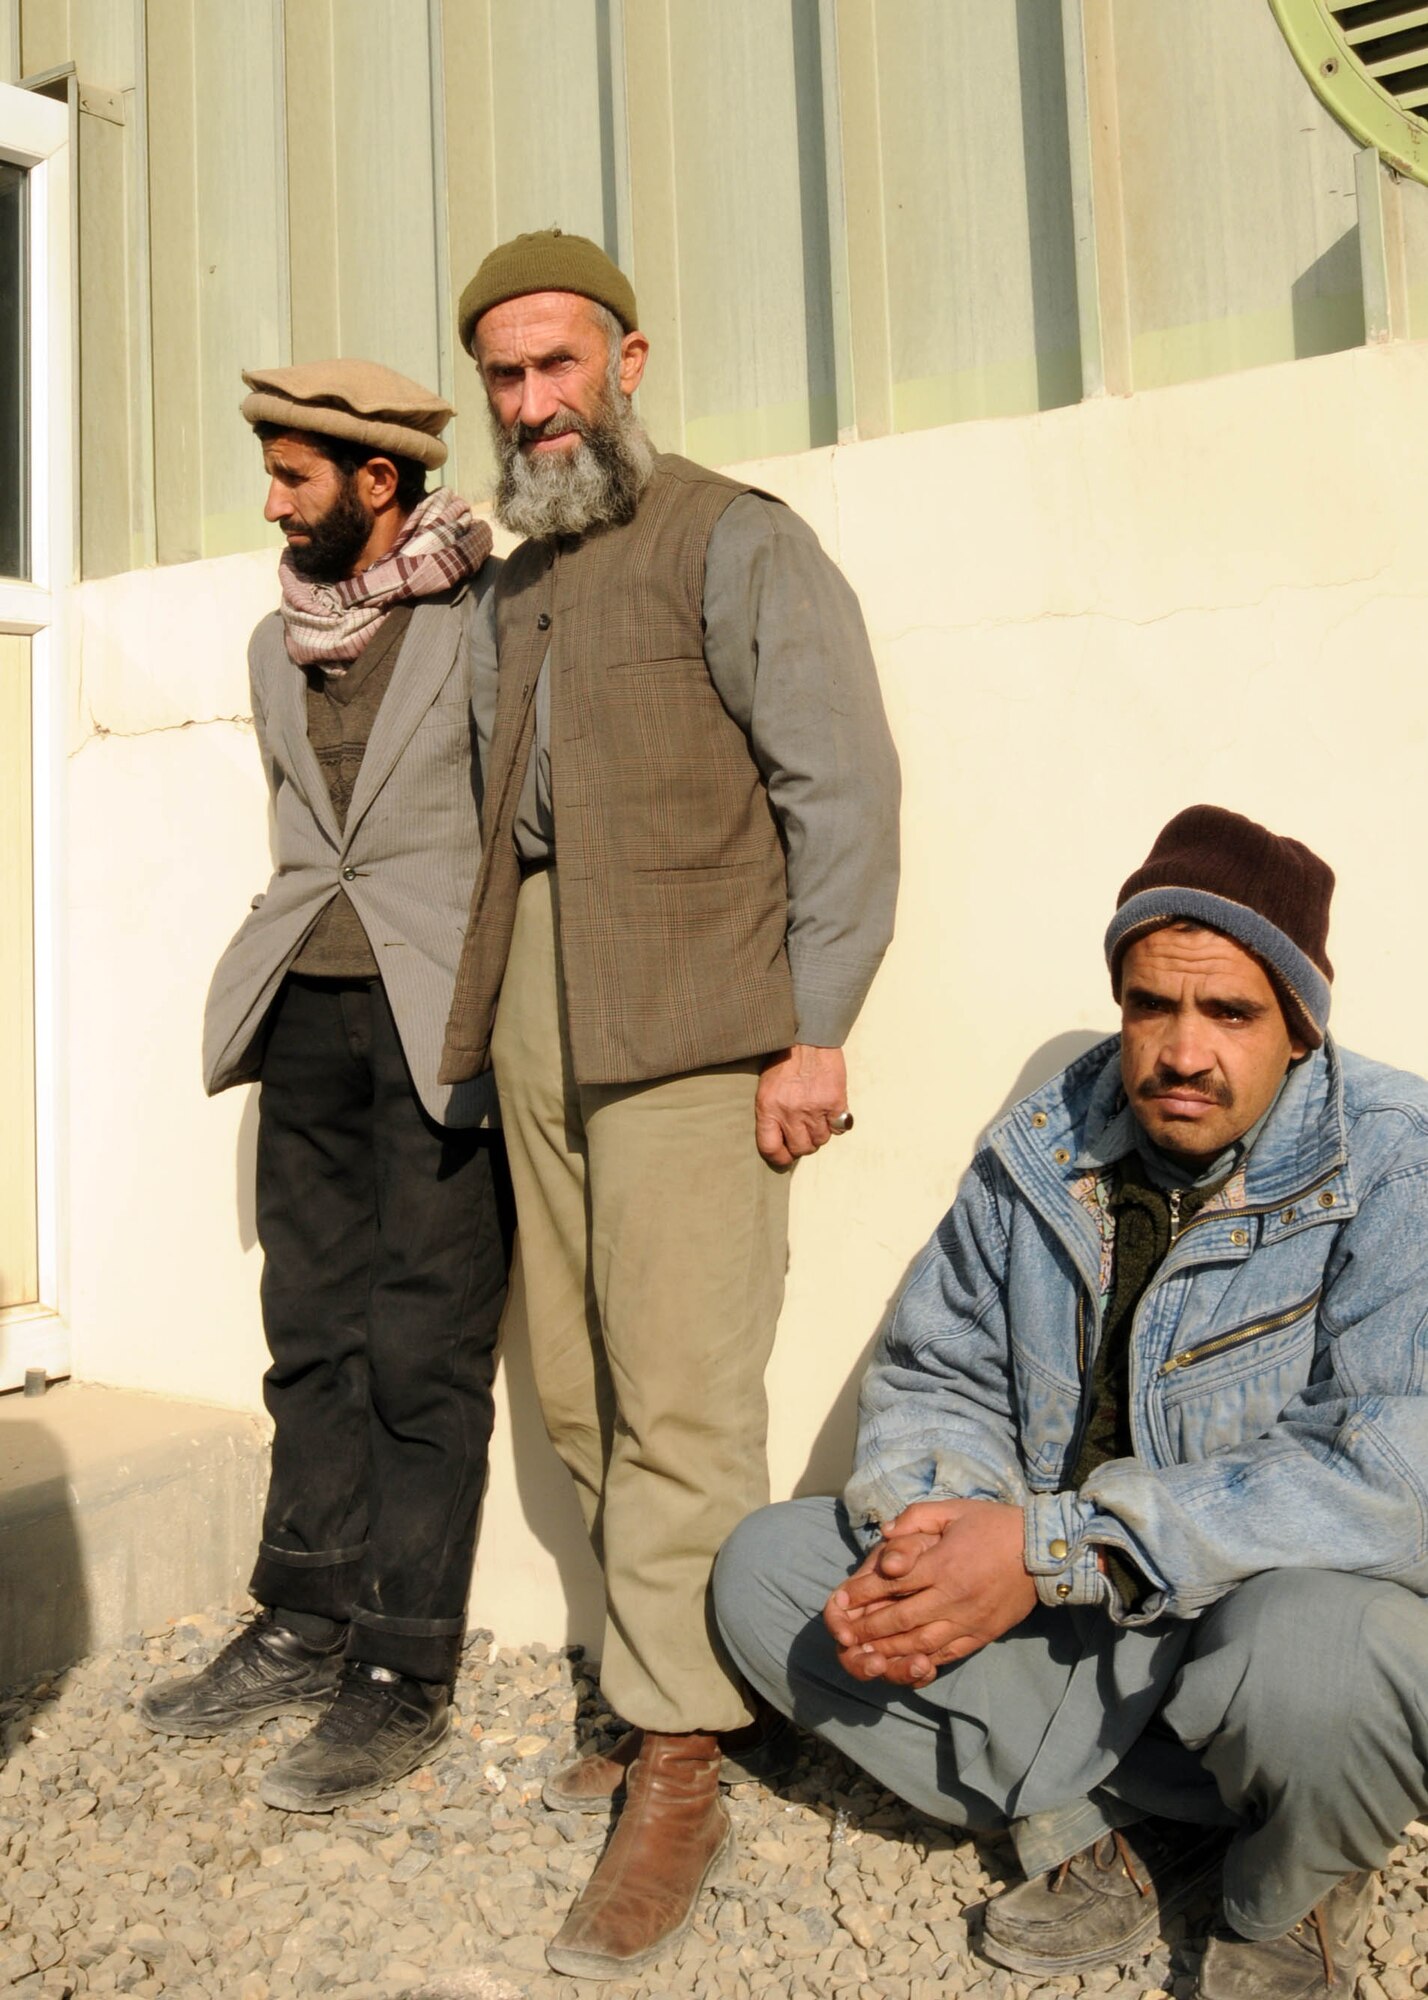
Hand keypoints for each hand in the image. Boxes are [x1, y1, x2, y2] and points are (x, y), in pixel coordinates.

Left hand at [755, 1045, 848, 1165]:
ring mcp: (814, 1109)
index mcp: (768, 1108)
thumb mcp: (767, 1088)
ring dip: (820, 1133)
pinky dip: (837, 1123)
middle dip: (803, 1144)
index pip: (770, 1148)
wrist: (808, 1038)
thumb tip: (781, 1140)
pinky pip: (839, 1128)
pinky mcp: (835, 1102)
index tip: (785, 1157)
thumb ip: (772, 1114)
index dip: (779, 1158)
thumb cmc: (784, 1061)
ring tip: (817, 1117)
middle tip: (805, 1132)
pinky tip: (831, 1111)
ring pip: (821, 1140)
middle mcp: (790, 1112)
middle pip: (801, 1148)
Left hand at [823, 1500, 1035, 1687]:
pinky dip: (921, 1662)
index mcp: (943, 1564)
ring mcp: (967, 1620)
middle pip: (900, 1619)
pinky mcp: (981, 1635)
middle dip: (867, 1627)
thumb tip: (886, 1535)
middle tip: (844, 1632)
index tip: (840, 1599)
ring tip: (864, 1653)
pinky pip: (946, 1654)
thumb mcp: (954, 1509)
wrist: (1043, 1552)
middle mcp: (952, 1597)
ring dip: (888, 1650)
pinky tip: (903, 1663)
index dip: (862, 1592)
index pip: (892, 1583)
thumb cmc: (995, 1525)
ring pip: (919, 1643)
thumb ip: (916, 1518)